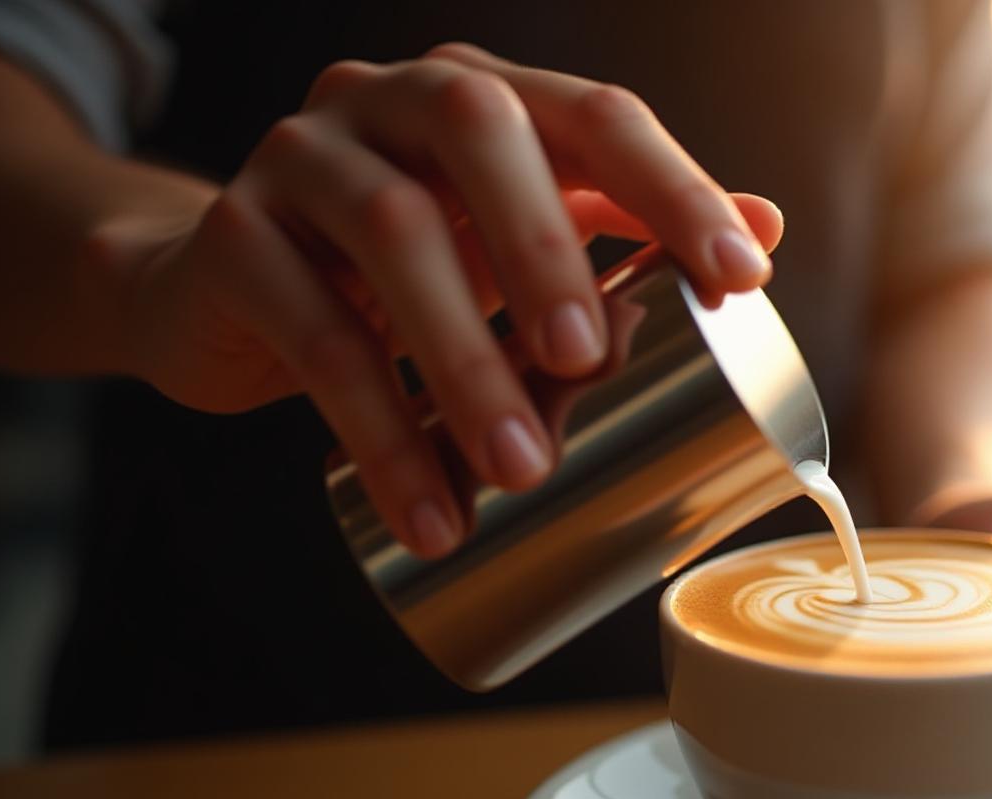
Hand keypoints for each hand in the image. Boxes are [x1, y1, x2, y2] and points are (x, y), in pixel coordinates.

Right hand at [88, 43, 783, 556]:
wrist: (223, 292)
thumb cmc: (403, 267)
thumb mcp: (516, 240)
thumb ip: (627, 226)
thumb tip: (768, 226)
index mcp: (482, 96)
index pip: (592, 114)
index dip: (670, 186)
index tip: (740, 274)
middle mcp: (389, 98)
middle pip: (479, 135)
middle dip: (546, 246)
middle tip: (587, 359)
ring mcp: (301, 157)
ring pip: (390, 233)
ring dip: (464, 361)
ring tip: (517, 468)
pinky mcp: (234, 239)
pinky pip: (311, 334)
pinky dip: (378, 431)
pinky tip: (427, 510)